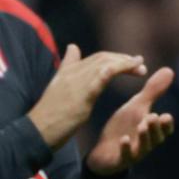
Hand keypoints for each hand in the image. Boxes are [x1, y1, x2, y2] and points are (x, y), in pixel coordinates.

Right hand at [27, 44, 146, 149]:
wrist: (38, 131)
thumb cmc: (49, 114)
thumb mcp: (59, 87)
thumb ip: (68, 67)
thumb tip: (72, 47)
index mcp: (67, 72)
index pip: (95, 58)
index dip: (115, 57)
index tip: (130, 60)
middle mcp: (72, 73)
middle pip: (103, 58)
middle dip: (124, 60)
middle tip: (140, 64)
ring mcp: (76, 82)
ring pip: (105, 64)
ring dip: (125, 64)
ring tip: (141, 69)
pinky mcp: (82, 94)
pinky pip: (101, 77)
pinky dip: (116, 69)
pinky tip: (128, 68)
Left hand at [85, 67, 174, 174]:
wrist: (104, 151)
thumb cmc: (124, 127)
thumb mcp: (137, 107)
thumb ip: (153, 91)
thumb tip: (169, 70)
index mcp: (153, 130)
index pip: (165, 129)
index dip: (166, 124)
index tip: (166, 115)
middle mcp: (147, 142)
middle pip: (156, 137)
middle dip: (156, 128)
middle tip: (153, 117)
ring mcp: (135, 152)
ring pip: (144, 146)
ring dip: (144, 136)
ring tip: (141, 125)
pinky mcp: (121, 160)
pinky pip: (126, 156)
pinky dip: (126, 148)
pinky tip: (124, 140)